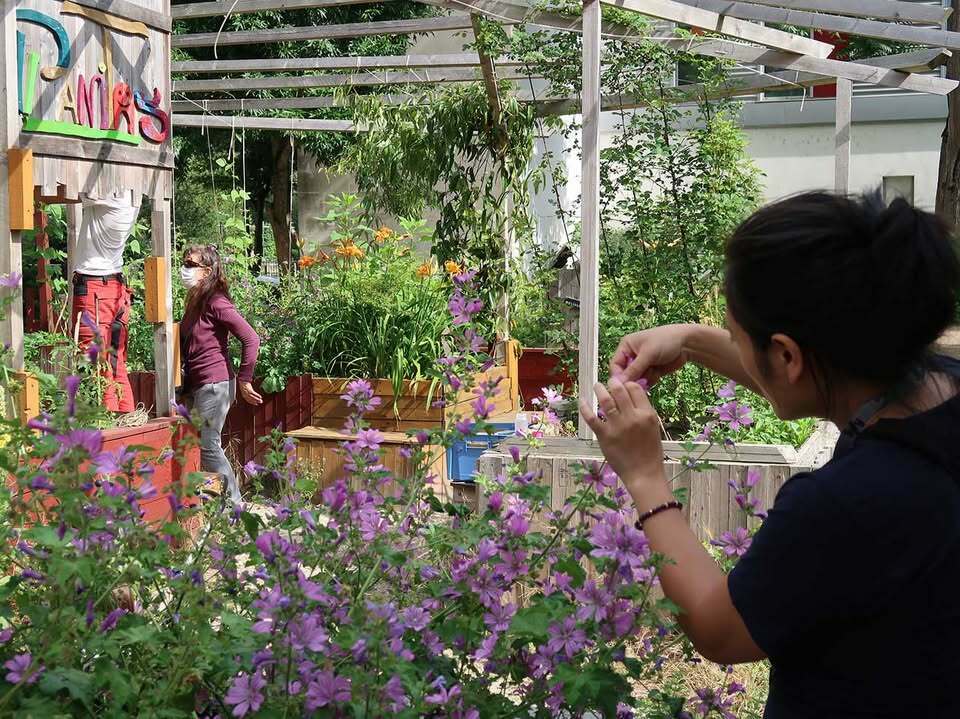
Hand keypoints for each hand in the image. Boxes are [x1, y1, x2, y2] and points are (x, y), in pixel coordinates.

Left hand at [239, 381, 262, 405]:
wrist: (242, 381)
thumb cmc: (244, 385)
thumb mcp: (245, 390)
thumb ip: (248, 394)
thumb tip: (252, 396)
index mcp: (244, 396)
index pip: (249, 400)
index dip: (253, 403)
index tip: (256, 404)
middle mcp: (245, 395)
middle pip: (251, 399)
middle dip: (256, 401)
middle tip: (261, 402)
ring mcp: (247, 392)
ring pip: (252, 397)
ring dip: (257, 399)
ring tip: (261, 400)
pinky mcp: (249, 390)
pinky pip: (254, 393)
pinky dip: (257, 395)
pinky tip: (260, 396)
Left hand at [580, 378, 668, 499]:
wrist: (643, 473)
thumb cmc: (650, 452)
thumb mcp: (653, 427)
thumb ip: (643, 411)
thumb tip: (632, 394)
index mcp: (647, 415)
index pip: (635, 389)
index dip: (628, 384)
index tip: (623, 384)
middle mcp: (632, 418)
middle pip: (619, 390)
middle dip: (612, 382)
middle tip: (609, 382)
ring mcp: (617, 426)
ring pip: (605, 400)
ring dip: (599, 390)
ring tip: (596, 386)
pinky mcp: (604, 436)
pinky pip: (591, 418)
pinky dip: (585, 407)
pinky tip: (582, 401)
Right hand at [610, 324, 692, 385]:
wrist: (687, 343)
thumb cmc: (666, 340)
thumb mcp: (648, 353)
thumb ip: (634, 369)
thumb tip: (619, 383)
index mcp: (626, 346)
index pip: (615, 365)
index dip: (618, 376)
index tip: (623, 386)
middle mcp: (632, 356)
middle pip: (625, 375)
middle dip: (632, 380)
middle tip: (640, 382)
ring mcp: (642, 364)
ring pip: (635, 380)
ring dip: (643, 381)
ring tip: (653, 372)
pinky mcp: (651, 371)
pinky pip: (646, 381)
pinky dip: (650, 381)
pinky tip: (657, 374)